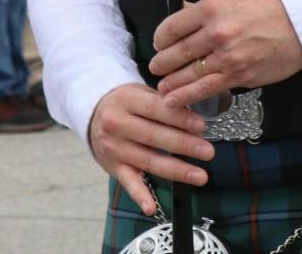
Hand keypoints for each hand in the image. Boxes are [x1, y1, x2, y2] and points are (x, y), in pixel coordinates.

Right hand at [88, 83, 213, 217]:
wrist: (93, 116)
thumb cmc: (127, 104)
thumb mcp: (141, 93)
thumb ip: (165, 103)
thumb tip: (195, 120)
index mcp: (126, 100)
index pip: (156, 109)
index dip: (179, 118)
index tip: (201, 126)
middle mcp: (117, 124)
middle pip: (153, 136)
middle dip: (183, 145)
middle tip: (208, 151)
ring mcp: (114, 148)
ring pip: (147, 161)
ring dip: (176, 170)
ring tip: (200, 176)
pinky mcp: (113, 167)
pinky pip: (128, 183)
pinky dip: (140, 196)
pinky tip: (152, 207)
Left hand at [148, 0, 301, 110]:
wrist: (300, 21)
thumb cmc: (269, 5)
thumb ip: (206, 9)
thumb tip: (184, 17)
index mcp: (212, 9)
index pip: (173, 27)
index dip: (160, 38)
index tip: (159, 43)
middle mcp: (216, 33)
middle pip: (177, 52)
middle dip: (161, 62)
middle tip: (155, 67)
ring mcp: (227, 57)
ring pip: (188, 74)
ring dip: (171, 83)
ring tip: (161, 88)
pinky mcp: (239, 76)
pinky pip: (207, 88)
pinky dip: (187, 96)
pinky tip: (175, 100)